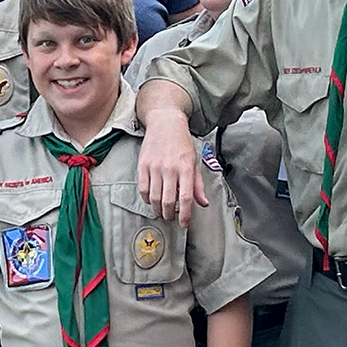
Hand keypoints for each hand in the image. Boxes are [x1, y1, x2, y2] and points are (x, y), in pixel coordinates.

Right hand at [136, 110, 207, 225]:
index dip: (185, 214)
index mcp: (186, 168)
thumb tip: (203, 203)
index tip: (184, 224)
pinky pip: (143, 188)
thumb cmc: (182, 142)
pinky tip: (151, 200)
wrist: (165, 123)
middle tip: (171, 219)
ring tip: (161, 212)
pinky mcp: (143, 165)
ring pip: (154, 197)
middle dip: (170, 215)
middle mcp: (170, 168)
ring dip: (158, 209)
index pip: (186, 197)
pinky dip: (147, 199)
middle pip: (168, 201)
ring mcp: (155, 167)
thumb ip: (198, 184)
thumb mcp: (195, 161)